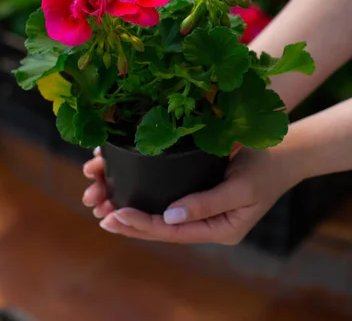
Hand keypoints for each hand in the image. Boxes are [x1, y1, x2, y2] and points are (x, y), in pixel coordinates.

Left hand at [82, 135, 304, 244]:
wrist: (284, 153)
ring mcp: (203, 211)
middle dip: (130, 223)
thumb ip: (206, 203)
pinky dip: (148, 200)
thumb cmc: (265, 169)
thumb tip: (168, 217)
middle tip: (101, 214)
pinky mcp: (200, 194)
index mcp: (219, 231)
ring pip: (162, 218)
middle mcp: (207, 225)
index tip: (115, 214)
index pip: (172, 232)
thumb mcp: (240, 187)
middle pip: (162, 229)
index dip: (141, 225)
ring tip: (106, 208)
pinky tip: (129, 194)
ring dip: (135, 214)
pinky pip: (169, 202)